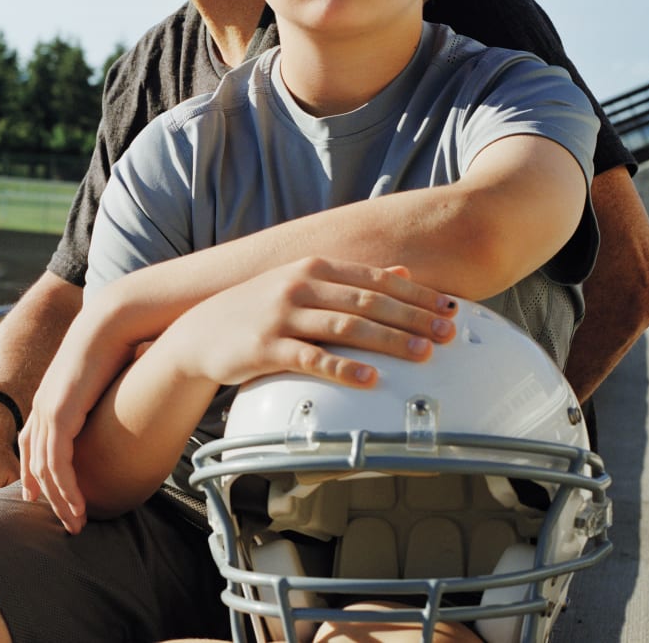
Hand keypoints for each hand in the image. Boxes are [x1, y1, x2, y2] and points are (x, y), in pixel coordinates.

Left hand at [18, 300, 141, 533]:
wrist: (112, 321)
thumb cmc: (119, 343)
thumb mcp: (109, 378)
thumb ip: (110, 397)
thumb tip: (131, 406)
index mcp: (50, 396)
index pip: (31, 442)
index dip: (34, 471)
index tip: (41, 497)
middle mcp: (42, 405)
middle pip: (34, 461)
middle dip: (46, 495)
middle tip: (64, 522)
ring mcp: (47, 411)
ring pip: (44, 469)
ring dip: (60, 500)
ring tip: (77, 523)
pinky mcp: (59, 416)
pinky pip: (57, 464)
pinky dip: (66, 490)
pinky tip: (78, 507)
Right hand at [168, 257, 456, 388]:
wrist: (198, 332)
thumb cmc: (256, 310)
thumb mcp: (299, 284)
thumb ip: (349, 279)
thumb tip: (402, 271)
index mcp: (311, 268)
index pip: (374, 278)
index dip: (415, 293)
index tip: (450, 307)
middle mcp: (298, 286)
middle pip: (366, 301)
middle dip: (412, 316)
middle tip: (448, 333)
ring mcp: (281, 316)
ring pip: (345, 327)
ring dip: (388, 340)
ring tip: (422, 354)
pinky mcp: (266, 348)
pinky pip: (312, 359)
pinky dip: (344, 369)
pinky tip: (370, 380)